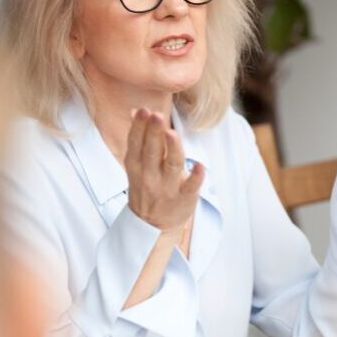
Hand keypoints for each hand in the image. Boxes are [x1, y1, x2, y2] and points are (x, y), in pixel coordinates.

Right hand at [125, 108, 203, 233]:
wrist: (152, 225)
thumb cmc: (147, 187)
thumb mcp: (136, 165)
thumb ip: (138, 138)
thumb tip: (136, 111)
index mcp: (137, 166)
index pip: (136, 143)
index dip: (139, 127)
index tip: (143, 110)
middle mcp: (150, 176)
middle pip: (152, 151)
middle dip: (153, 133)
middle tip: (156, 115)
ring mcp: (167, 188)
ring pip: (171, 166)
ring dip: (172, 150)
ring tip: (172, 134)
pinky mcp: (184, 198)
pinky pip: (190, 187)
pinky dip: (195, 177)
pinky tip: (201, 166)